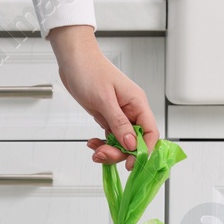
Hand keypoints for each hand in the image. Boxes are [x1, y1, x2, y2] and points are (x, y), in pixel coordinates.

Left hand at [48, 24, 159, 167]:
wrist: (73, 59)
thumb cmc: (89, 70)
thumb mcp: (104, 99)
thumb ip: (119, 123)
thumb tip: (132, 144)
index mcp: (137, 103)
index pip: (150, 133)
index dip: (143, 151)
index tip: (130, 164)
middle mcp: (131, 110)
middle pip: (135, 142)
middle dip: (120, 152)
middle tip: (103, 154)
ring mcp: (119, 115)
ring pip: (122, 142)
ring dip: (109, 150)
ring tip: (95, 150)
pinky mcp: (107, 116)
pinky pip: (111, 137)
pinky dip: (103, 143)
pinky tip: (92, 143)